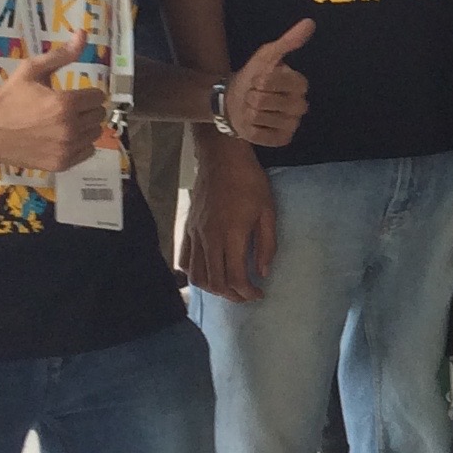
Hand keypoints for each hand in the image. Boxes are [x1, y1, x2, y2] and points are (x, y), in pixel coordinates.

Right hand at [0, 36, 107, 173]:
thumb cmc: (9, 96)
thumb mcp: (32, 70)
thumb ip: (61, 55)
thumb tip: (83, 34)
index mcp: (66, 103)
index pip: (98, 97)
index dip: (88, 93)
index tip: (76, 94)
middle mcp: (69, 128)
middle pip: (99, 116)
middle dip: (87, 109)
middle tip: (70, 108)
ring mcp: (66, 148)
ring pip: (95, 134)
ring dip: (85, 127)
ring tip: (65, 122)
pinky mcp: (60, 164)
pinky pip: (87, 152)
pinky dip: (80, 145)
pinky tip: (63, 138)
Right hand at [183, 139, 278, 301]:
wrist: (222, 157)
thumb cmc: (250, 182)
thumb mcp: (268, 211)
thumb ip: (266, 245)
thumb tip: (262, 272)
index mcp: (231, 236)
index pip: (234, 277)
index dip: (247, 292)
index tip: (259, 293)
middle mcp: (209, 239)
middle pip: (214, 282)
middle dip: (231, 295)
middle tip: (246, 295)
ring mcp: (195, 234)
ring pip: (196, 275)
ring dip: (212, 288)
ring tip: (229, 287)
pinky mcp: (188, 228)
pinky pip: (184, 259)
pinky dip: (194, 273)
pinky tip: (208, 271)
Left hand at [221, 18, 313, 148]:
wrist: (236, 102)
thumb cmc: (254, 76)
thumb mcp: (267, 56)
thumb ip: (288, 41)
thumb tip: (309, 22)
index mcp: (300, 84)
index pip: (275, 81)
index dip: (260, 79)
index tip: (258, 78)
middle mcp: (301, 106)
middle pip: (263, 100)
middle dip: (251, 95)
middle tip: (253, 95)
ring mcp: (292, 125)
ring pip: (260, 117)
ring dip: (249, 112)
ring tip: (252, 108)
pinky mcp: (281, 140)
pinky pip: (262, 135)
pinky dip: (252, 129)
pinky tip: (254, 124)